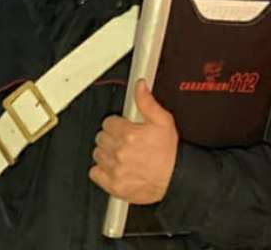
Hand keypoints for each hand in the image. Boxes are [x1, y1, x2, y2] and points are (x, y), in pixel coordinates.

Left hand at [89, 80, 177, 204]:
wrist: (175, 179)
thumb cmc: (169, 153)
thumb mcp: (163, 121)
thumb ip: (147, 102)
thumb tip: (140, 86)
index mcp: (129, 134)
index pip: (108, 122)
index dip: (117, 124)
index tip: (123, 128)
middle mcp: (120, 152)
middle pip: (101, 137)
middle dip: (111, 137)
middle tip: (124, 141)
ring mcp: (115, 169)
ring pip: (97, 154)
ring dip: (106, 152)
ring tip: (120, 154)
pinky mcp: (113, 184)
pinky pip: (95, 173)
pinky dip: (101, 170)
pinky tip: (113, 167)